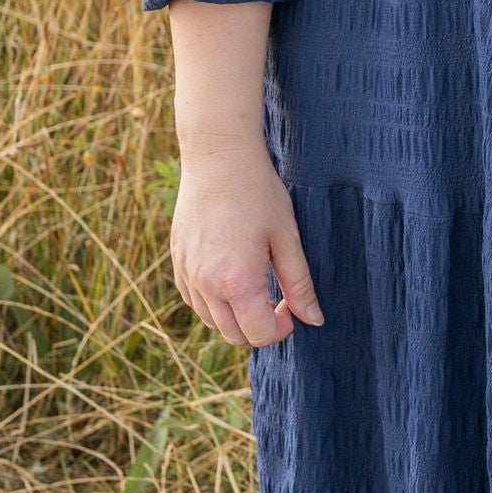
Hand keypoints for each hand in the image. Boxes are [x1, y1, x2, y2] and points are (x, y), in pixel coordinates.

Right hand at [169, 143, 323, 347]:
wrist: (219, 158)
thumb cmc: (258, 193)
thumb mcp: (287, 238)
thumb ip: (299, 284)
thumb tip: (314, 319)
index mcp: (237, 282)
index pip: (258, 334)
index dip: (280, 329)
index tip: (291, 308)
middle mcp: (206, 284)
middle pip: (233, 335)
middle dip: (259, 328)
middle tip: (278, 301)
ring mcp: (187, 273)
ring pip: (211, 321)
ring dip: (235, 316)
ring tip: (255, 288)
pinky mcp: (177, 261)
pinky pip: (194, 300)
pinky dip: (213, 302)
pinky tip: (230, 278)